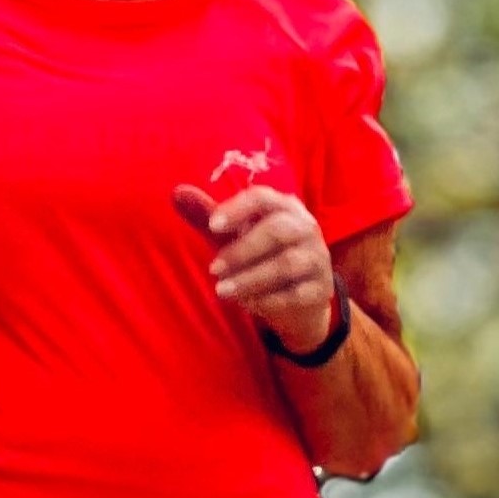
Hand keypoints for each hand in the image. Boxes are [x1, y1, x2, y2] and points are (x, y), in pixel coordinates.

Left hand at [173, 184, 336, 352]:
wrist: (299, 301)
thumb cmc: (260, 258)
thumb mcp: (232, 237)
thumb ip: (207, 216)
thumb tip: (177, 192)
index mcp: (284, 207)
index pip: (262, 197)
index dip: (237, 209)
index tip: (212, 226)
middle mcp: (306, 228)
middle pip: (277, 230)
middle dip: (241, 250)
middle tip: (212, 269)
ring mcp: (318, 258)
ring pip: (286, 264)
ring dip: (250, 279)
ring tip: (222, 291)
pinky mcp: (321, 289)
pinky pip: (295, 294)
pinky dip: (268, 300)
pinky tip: (248, 305)